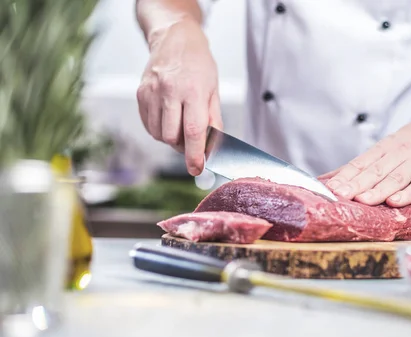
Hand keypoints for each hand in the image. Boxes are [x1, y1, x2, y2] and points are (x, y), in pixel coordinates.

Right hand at [137, 19, 221, 175]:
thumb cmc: (198, 63)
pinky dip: (158, 129)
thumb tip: (213, 147)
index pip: (193, 131)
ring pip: (157, 133)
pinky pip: (148, 124)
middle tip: (191, 142)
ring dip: (170, 138)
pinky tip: (167, 118)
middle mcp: (169, 91)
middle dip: (182, 146)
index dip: (195, 154)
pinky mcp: (141, 93)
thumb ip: (213, 120)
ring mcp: (152, 92)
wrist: (174, 37)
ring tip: (179, 125)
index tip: (197, 168)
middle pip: (171, 136)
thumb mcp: (214, 89)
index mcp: (193, 91)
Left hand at [320, 106, 410, 206]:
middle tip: (339, 195)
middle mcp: (399, 153)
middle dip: (356, 184)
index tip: (329, 187)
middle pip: (375, 171)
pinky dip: (408, 193)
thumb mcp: (386, 147)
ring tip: (362, 200)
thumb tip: (329, 178)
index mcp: (384, 148)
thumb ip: (361, 165)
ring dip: (378, 190)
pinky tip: (395, 202)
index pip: (361, 163)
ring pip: (396, 178)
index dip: (345, 176)